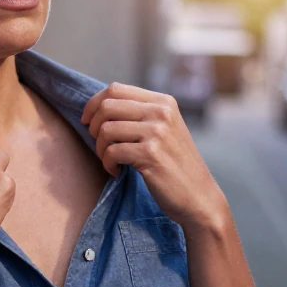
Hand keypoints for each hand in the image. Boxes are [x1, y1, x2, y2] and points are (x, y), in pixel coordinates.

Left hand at [81, 83, 226, 231]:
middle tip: (100, 145)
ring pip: (106, 129)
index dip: (93, 104)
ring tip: (110, 160)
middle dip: (94, 127)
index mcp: (163, 102)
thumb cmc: (174, 165)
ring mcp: (157, 132)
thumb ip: (140, 114)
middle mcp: (161, 112)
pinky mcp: (151, 154)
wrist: (198, 196)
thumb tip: (98, 106)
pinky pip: (112, 152)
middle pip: (107, 106)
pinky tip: (117, 171)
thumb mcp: (164, 129)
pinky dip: (108, 164)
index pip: (115, 89)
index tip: (87, 121)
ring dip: (100, 149)